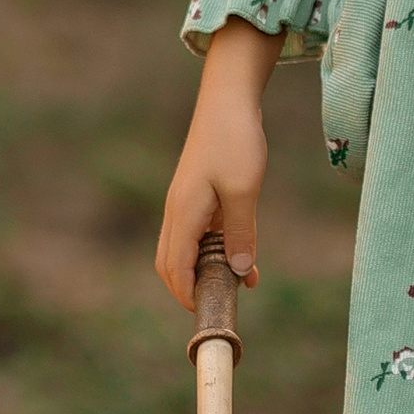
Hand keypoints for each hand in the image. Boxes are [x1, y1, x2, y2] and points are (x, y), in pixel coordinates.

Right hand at [156, 18, 283, 307]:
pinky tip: (242, 258)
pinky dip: (213, 250)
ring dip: (204, 270)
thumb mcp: (244, 191)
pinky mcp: (196, 194)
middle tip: (219, 305)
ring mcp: (184, 203)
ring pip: (183, 250)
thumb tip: (241, 273)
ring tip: (236, 284)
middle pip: (170, 264)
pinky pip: (198, 233)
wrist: (228, 100)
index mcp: (183, 213)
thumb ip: (241, 234)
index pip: (176, 268)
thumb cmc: (236, 141)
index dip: (188, 295)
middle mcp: (177, 211)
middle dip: (189, 288)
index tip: (210, 313)